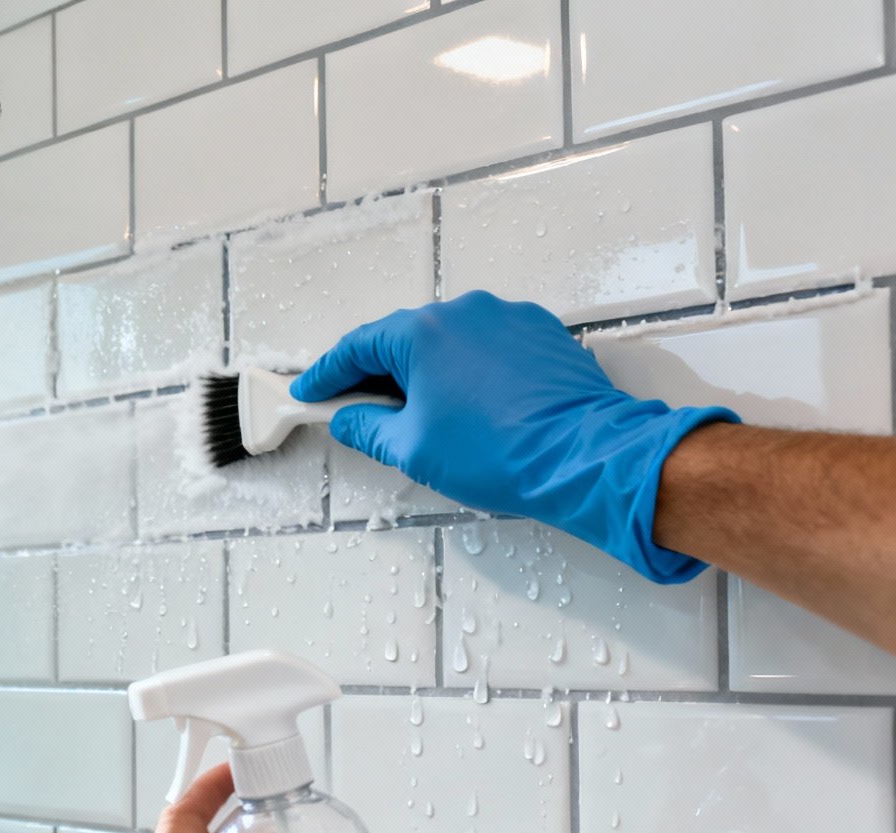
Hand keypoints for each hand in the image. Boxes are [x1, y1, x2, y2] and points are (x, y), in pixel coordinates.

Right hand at [293, 290, 737, 583]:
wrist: (584, 456)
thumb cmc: (500, 453)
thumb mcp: (412, 449)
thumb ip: (367, 429)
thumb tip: (349, 420)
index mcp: (423, 333)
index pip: (357, 347)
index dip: (327, 375)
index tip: (311, 392)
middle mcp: (465, 312)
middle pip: (403, 338)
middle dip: (378, 373)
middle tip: (360, 407)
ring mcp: (508, 318)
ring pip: (449, 341)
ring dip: (427, 371)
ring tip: (422, 413)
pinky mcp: (541, 333)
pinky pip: (489, 345)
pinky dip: (469, 369)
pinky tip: (470, 404)